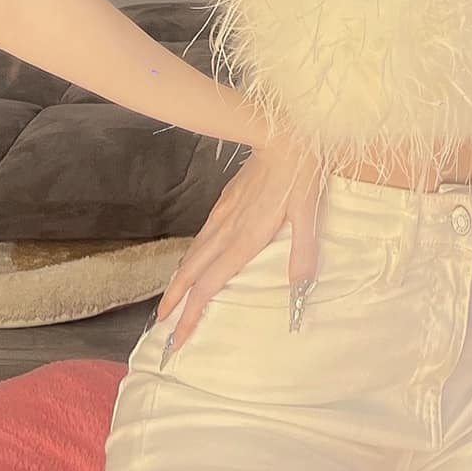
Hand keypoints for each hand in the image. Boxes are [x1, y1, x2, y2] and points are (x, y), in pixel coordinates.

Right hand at [154, 132, 322, 357]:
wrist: (283, 134)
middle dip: (175, 303)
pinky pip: (202, 237)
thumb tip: (299, 290)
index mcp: (245, 238)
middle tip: (162, 328)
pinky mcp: (225, 201)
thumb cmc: (301, 174)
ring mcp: (223, 215)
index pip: (210, 285)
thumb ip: (302, 252)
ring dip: (179, 282)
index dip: (192, 313)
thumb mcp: (309, 214)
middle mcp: (227, 230)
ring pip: (193, 255)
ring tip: (170, 302)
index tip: (177, 336)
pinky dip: (191, 258)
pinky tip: (193, 261)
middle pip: (192, 274)